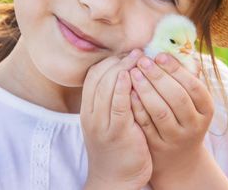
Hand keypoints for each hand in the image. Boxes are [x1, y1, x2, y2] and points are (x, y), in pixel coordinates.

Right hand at [81, 49, 152, 189]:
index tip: (127, 53)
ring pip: (106, 87)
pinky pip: (118, 105)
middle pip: (99, 77)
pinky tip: (132, 76)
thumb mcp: (109, 121)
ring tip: (139, 58)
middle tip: (136, 51)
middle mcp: (91, 114)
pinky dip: (123, 88)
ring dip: (123, 68)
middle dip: (118, 60)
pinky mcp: (116, 132)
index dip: (110, 61)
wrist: (114, 180)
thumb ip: (115, 100)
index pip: (93, 75)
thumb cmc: (117, 147)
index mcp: (88, 109)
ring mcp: (101, 123)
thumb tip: (129, 74)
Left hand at [129, 52, 213, 183]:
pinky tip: (128, 92)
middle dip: (158, 76)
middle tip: (142, 61)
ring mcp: (176, 138)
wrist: (179, 157)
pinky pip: (145, 124)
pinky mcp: (158, 146)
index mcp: (206, 109)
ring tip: (133, 72)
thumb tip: (175, 48)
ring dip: (145, 90)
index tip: (159, 55)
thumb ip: (185, 76)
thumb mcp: (192, 100)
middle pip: (176, 97)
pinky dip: (136, 107)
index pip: (193, 85)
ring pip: (160, 111)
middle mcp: (194, 125)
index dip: (176, 69)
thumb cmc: (183, 116)